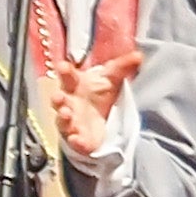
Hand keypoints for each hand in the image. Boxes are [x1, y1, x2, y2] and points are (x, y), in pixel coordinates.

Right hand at [46, 45, 136, 169]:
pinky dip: (75, 141)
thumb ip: (122, 66)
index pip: (68, 76)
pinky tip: (77, 140)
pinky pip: (74, 141)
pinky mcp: (77, 138)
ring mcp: (71, 122)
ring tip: (66, 114)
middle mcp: (69, 103)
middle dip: (57, 98)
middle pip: (59, 100)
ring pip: (62, 120)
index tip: (62, 66)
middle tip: (58, 96)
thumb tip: (138, 55)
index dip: (64, 71)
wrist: (100, 117)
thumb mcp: (112, 78)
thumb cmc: (99, 93)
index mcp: (75, 85)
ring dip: (63, 118)